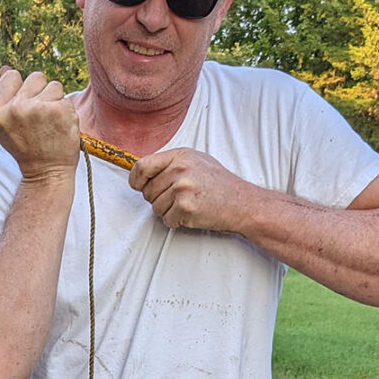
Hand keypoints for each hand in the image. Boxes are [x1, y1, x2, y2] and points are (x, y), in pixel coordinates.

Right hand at [0, 68, 81, 185]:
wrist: (46, 173)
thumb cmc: (26, 148)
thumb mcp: (5, 126)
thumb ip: (3, 97)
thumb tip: (5, 68)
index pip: (11, 76)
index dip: (21, 88)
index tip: (26, 104)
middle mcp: (16, 108)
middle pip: (35, 77)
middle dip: (41, 92)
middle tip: (41, 117)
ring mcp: (38, 109)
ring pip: (53, 85)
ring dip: (55, 100)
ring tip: (51, 122)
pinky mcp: (58, 110)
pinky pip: (66, 98)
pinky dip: (66, 111)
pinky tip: (60, 126)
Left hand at [129, 148, 252, 232]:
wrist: (243, 203)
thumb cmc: (220, 185)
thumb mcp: (196, 162)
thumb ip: (171, 165)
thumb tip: (143, 173)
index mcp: (180, 156)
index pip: (142, 166)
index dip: (135, 179)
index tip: (138, 186)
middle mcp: (179, 170)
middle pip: (148, 192)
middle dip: (159, 199)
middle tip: (179, 199)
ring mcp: (182, 188)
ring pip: (156, 208)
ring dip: (169, 212)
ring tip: (189, 205)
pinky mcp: (185, 207)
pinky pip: (167, 220)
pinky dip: (176, 222)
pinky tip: (192, 215)